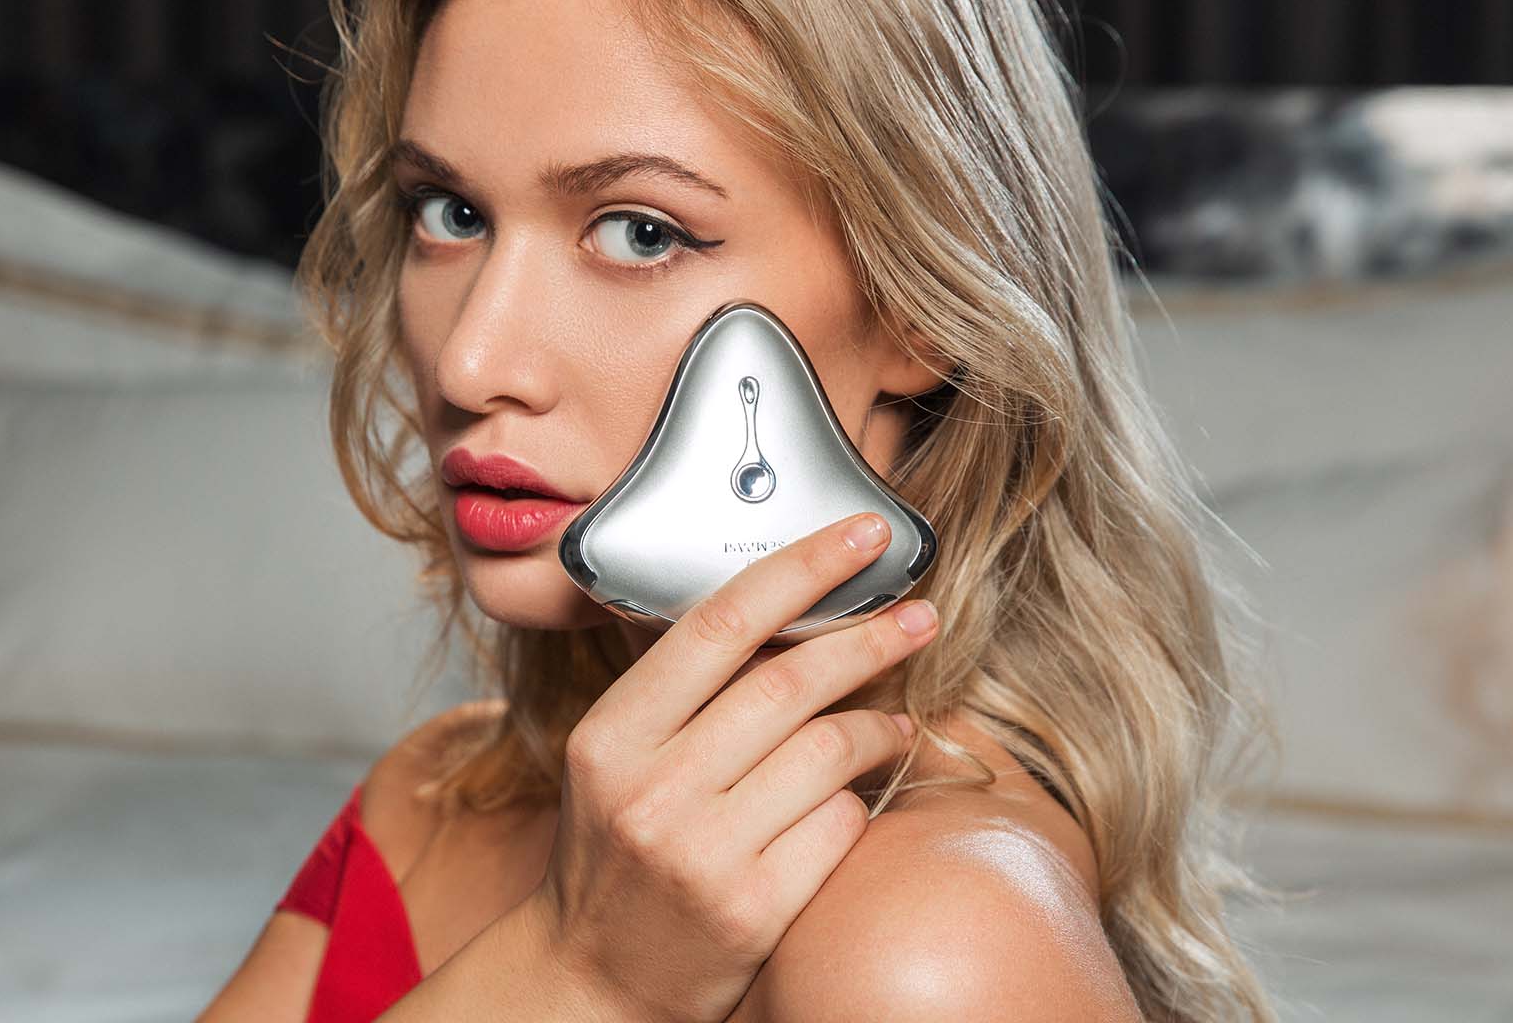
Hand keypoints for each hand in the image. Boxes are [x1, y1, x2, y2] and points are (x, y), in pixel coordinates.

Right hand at [521, 511, 939, 1022]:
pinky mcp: (752, 909)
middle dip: (869, 638)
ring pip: (827, 750)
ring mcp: (702, 854)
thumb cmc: (617, 854)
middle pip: (789, 682)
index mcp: (611, 736)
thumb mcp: (617, 759)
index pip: (718, 623)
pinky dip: (856, 801)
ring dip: (877, 724)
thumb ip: (682, 691)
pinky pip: (839, 824)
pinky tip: (854, 797)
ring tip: (892, 720)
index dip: (801, 567)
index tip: (860, 534)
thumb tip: (785, 604)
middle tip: (918, 618)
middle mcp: (651, 790)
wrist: (593, 981)